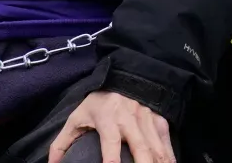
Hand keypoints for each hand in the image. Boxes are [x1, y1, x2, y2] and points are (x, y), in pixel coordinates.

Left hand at [47, 90, 173, 162]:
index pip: (111, 142)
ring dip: (158, 162)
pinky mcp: (158, 118)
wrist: (123, 76)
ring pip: (155, 146)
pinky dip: (169, 155)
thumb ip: (62, 143)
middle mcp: (129, 118)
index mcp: (107, 118)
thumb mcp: (76, 118)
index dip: (112, 159)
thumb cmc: (98, 102)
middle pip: (140, 147)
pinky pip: (166, 140)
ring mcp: (146, 118)